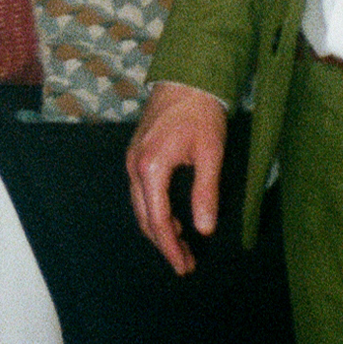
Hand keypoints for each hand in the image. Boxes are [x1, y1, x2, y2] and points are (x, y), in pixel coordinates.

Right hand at [126, 82, 227, 275]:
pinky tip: (173, 219)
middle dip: (164, 244)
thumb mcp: (210, 154)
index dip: (172, 248)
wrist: (186, 78)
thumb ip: (205, 193)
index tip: (186, 266)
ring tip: (182, 247)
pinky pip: (140, 193)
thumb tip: (204, 230)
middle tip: (186, 263)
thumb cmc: (201, 113)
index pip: (158, 220)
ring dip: (159, 229)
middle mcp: (134, 166)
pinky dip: (154, 211)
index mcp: (151, 167)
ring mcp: (132, 160)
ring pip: (140, 207)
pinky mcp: (136, 155)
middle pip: (144, 218)